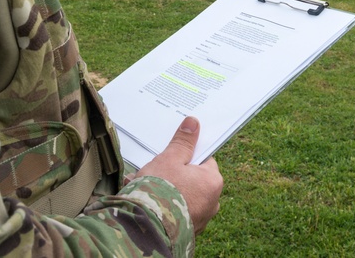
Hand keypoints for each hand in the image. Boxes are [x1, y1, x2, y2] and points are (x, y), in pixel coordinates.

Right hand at [133, 116, 222, 233]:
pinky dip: (164, 205)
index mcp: (212, 182)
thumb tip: (193, 123)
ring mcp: (200, 218)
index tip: (174, 152)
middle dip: (173, 173)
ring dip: (166, 189)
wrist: (146, 229)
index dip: (187, 154)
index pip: (204, 160)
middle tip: (154, 169)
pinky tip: (146, 201)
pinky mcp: (187, 231)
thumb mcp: (170, 159)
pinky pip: (176, 212)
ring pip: (183, 195)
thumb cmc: (159, 190)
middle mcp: (212, 202)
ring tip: (142, 185)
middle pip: (193, 178)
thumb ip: (182, 142)